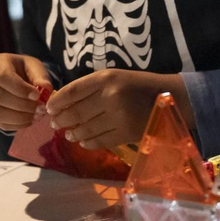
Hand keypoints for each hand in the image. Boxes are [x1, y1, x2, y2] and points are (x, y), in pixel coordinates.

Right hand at [0, 52, 53, 130]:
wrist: (16, 77)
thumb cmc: (25, 70)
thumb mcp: (35, 67)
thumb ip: (40, 76)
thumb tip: (46, 88)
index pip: (4, 77)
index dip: (21, 89)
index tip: (37, 95)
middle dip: (23, 106)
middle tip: (40, 108)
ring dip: (20, 118)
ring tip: (37, 116)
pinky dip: (16, 125)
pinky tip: (29, 121)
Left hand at [45, 69, 189, 150]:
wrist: (169, 97)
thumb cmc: (136, 85)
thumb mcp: (114, 77)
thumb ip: (90, 88)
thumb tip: (61, 104)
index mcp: (107, 78)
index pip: (72, 91)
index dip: (56, 102)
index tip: (49, 108)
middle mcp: (111, 96)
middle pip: (75, 112)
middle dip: (61, 120)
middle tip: (55, 124)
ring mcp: (119, 117)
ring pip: (85, 129)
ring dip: (73, 133)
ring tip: (69, 134)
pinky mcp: (126, 134)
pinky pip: (99, 141)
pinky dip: (87, 142)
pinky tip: (84, 141)